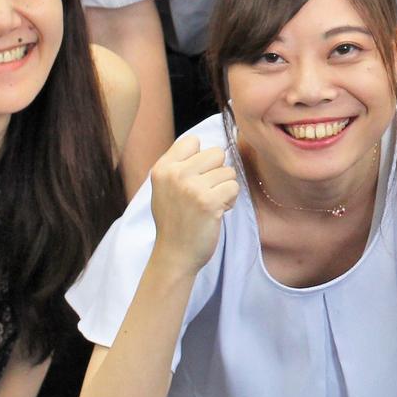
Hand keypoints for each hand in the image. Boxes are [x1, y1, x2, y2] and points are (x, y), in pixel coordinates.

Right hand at [147, 134, 238, 273]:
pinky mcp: (209, 201)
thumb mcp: (165, 188)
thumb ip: (181, 165)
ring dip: (225, 188)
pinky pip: (234, 187)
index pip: (193, 141)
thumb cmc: (175, 220)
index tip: (195, 177)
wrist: (175, 255)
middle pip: (216, 152)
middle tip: (205, 193)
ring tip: (210, 204)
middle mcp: (175, 174)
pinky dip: (230, 200)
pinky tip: (217, 212)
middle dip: (217, 172)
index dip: (200, 158)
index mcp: (162, 168)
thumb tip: (213, 148)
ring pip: (228, 171)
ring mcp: (192, 187)